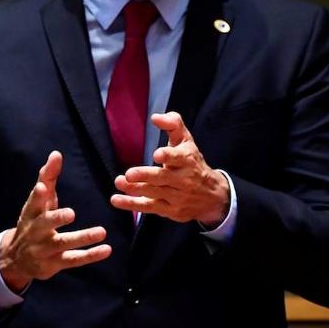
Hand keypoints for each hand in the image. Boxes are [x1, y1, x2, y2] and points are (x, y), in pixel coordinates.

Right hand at [0, 151, 111, 292]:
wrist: (16, 258)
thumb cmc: (32, 222)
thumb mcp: (37, 201)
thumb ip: (47, 177)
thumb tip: (56, 153)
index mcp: (31, 213)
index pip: (33, 202)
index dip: (38, 195)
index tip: (43, 187)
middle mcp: (36, 231)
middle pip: (45, 224)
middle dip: (56, 219)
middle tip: (71, 213)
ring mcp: (45, 249)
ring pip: (63, 243)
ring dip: (82, 238)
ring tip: (102, 231)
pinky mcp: (55, 263)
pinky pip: (74, 260)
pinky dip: (90, 255)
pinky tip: (106, 249)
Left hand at [111, 112, 230, 225]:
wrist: (212, 196)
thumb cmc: (192, 163)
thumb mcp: (186, 141)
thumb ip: (173, 124)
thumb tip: (155, 118)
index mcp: (188, 160)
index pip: (179, 158)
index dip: (169, 156)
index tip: (157, 154)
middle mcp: (183, 179)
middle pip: (163, 178)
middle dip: (146, 176)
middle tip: (129, 174)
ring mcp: (176, 197)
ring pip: (154, 193)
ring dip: (135, 189)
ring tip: (119, 182)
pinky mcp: (169, 210)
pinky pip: (148, 207)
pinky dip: (131, 204)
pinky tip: (116, 200)